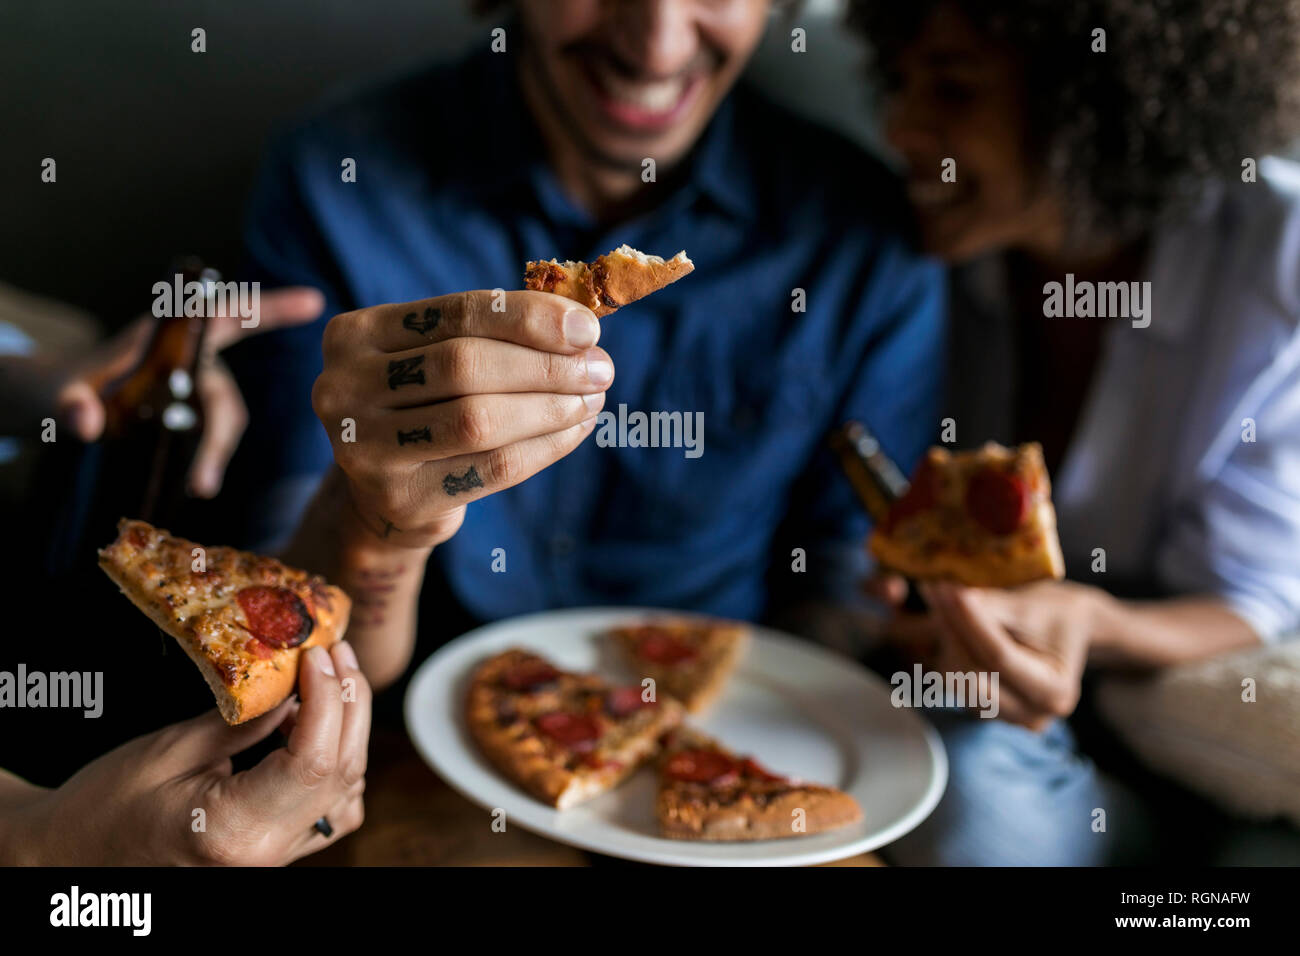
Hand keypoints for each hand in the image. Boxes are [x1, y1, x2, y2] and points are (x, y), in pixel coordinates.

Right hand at [16, 642, 369, 864]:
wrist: (74, 856)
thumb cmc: (106, 806)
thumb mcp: (172, 749)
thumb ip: (246, 721)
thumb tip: (299, 683)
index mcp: (235, 829)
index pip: (313, 761)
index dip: (328, 699)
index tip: (319, 653)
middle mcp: (267, 853)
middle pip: (341, 774)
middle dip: (348, 704)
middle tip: (337, 652)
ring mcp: (276, 859)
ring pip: (346, 793)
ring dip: (349, 732)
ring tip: (332, 680)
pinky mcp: (276, 852)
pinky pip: (330, 810)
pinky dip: (337, 765)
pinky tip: (315, 728)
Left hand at [53, 286, 324, 496]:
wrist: (58, 403)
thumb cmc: (63, 386)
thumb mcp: (58, 395)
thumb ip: (70, 406)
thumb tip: (86, 422)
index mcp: (168, 335)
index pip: (226, 314)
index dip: (271, 308)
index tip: (313, 302)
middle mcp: (191, 358)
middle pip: (224, 391)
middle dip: (218, 434)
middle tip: (201, 482)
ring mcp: (195, 387)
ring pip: (224, 416)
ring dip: (216, 450)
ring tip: (198, 487)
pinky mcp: (193, 414)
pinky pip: (215, 432)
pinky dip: (210, 456)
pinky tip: (196, 482)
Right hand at [311, 291, 609, 549]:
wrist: (387, 492)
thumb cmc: (428, 404)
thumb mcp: (442, 355)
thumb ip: (498, 332)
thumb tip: (582, 326)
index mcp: (355, 334)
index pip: (456, 313)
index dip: (529, 317)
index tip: (589, 328)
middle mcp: (344, 387)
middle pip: (465, 365)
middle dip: (546, 365)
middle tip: (601, 369)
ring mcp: (365, 448)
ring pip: (478, 419)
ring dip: (550, 407)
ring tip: (592, 400)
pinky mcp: (399, 498)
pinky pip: (491, 468)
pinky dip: (544, 447)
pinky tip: (574, 431)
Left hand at [916, 579, 1095, 730]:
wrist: (1066, 631)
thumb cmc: (1055, 615)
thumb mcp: (1035, 607)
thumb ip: (993, 605)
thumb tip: (950, 593)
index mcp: (1053, 693)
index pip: (999, 657)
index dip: (971, 622)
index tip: (952, 590)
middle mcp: (1027, 714)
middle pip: (972, 673)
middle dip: (951, 627)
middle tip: (935, 586)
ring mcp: (1000, 715)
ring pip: (954, 675)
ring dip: (943, 632)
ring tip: (937, 591)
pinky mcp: (978, 704)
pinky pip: (950, 675)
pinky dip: (944, 642)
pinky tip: (941, 611)